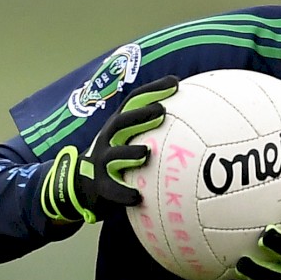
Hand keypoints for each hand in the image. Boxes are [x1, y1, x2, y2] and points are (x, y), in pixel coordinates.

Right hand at [38, 75, 179, 225]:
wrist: (83, 184)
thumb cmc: (119, 157)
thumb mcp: (131, 137)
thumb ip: (157, 127)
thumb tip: (197, 116)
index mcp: (120, 125)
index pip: (135, 102)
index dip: (153, 90)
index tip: (175, 82)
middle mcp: (109, 138)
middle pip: (122, 123)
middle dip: (140, 115)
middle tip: (161, 110)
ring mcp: (102, 161)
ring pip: (114, 155)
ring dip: (129, 153)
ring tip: (146, 153)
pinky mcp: (101, 185)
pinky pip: (111, 189)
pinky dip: (123, 193)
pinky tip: (137, 197)